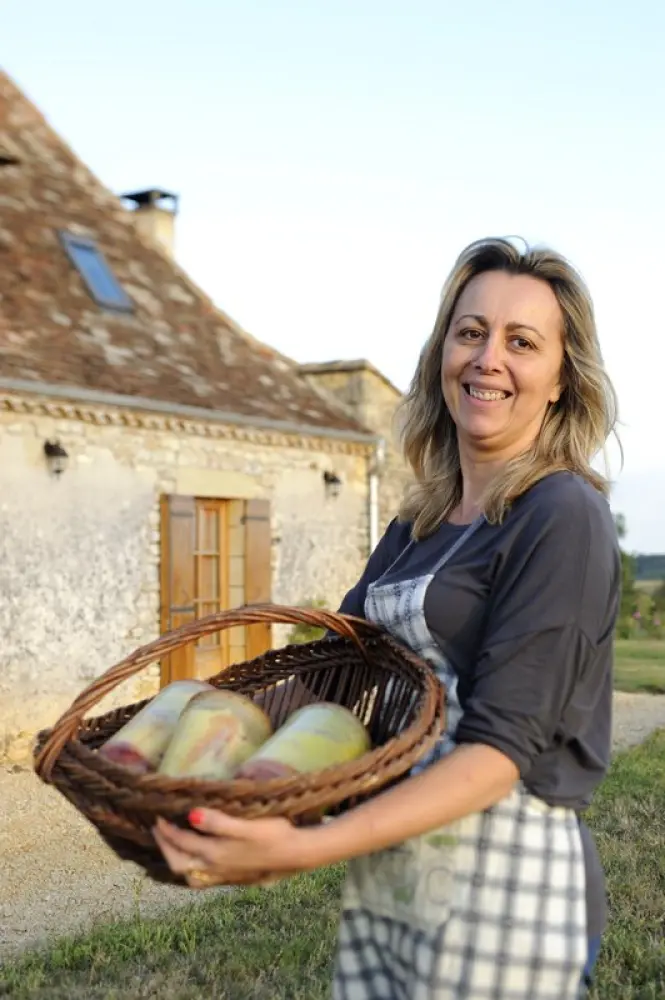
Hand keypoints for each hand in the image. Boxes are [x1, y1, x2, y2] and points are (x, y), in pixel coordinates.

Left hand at [152, 809, 310, 889]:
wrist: (296, 854)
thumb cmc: (273, 835)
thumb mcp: (245, 825)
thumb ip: (217, 822)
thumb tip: (190, 816)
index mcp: (215, 853)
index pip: (181, 842)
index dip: (167, 830)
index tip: (157, 816)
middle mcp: (215, 868)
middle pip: (179, 863)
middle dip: (165, 846)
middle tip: (159, 829)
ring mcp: (224, 875)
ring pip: (190, 875)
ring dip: (176, 860)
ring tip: (172, 846)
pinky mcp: (233, 878)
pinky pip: (202, 879)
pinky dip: (191, 869)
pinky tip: (197, 861)